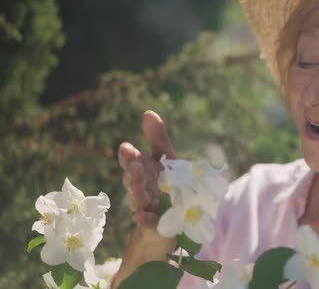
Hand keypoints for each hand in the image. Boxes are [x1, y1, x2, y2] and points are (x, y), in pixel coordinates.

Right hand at [118, 110, 175, 229]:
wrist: (174, 218)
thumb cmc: (167, 184)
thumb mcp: (166, 159)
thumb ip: (157, 139)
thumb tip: (148, 113)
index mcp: (142, 171)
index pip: (131, 161)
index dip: (128, 156)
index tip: (126, 148)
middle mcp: (141, 188)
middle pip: (133, 180)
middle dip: (132, 173)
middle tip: (135, 166)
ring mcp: (147, 206)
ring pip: (138, 200)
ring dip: (136, 193)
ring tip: (136, 187)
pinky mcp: (157, 223)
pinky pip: (149, 222)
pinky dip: (144, 219)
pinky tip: (139, 216)